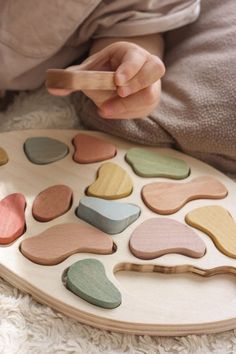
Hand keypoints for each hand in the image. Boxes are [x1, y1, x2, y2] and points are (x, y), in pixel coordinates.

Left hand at [48, 41, 164, 118]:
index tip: (117, 81)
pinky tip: (111, 111)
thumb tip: (52, 87)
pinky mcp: (150, 99)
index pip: (136, 57)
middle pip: (155, 70)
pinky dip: (127, 112)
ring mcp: (151, 83)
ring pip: (150, 94)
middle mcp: (146, 65)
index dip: (129, 69)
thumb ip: (73, 79)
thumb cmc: (104, 72)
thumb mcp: (89, 71)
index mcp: (130, 52)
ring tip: (105, 110)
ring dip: (129, 105)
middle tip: (120, 93)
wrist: (120, 80)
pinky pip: (144, 108)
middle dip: (137, 83)